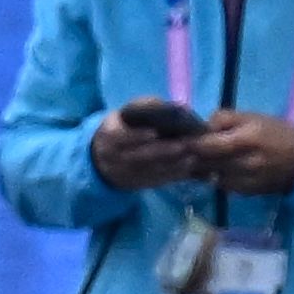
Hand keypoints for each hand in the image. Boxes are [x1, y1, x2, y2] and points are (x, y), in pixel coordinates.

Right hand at [86, 107, 207, 190]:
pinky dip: (172, 175)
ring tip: (191, 157)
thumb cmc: (123, 126)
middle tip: (184, 145)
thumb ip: (146, 109)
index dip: (137, 136)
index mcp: (109, 136)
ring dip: (171, 165)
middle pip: (138, 157)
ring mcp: (123, 174)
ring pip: (148, 171)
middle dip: (162, 152)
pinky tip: (187, 167)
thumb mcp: (126, 114)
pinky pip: (154, 181)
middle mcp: (113, 158)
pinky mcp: (134, 184)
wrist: (103, 155)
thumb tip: (174, 108)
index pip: (121, 137)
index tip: (155, 132)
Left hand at [179, 110, 293, 201]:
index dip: (191, 144)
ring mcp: (245, 181)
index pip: (209, 145)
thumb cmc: (274, 132)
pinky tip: (209, 170)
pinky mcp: (245, 193)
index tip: (178, 139)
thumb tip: (201, 127)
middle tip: (178, 151)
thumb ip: (225, 119)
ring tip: (190, 160)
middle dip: (191, 158)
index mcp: (247, 139)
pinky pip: (221, 186)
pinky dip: (212, 178)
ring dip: (199, 170)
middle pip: (206, 163)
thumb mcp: (253, 117)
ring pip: (210, 177)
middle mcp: (245, 163)